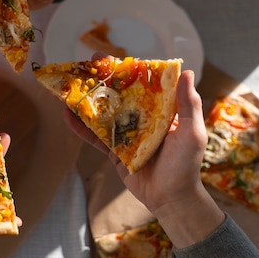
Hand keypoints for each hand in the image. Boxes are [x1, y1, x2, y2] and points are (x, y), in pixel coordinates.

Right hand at [64, 69, 223, 246]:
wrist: (171, 199)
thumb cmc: (186, 165)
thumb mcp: (192, 132)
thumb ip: (189, 104)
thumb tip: (186, 72)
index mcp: (162, 111)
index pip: (143, 85)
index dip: (127, 71)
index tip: (112, 58)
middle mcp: (143, 119)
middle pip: (119, 96)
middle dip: (102, 81)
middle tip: (86, 66)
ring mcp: (127, 135)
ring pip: (103, 114)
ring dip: (86, 102)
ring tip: (69, 89)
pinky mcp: (114, 151)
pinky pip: (95, 137)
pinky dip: (81, 128)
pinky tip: (67, 117)